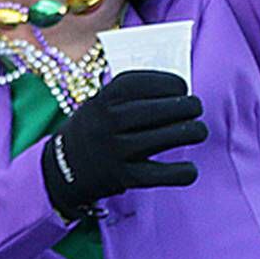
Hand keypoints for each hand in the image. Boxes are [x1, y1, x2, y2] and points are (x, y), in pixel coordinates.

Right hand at [41, 70, 206, 219]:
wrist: (61, 169)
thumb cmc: (94, 130)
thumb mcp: (100, 105)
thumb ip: (130, 98)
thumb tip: (178, 91)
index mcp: (102, 100)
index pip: (141, 83)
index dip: (168, 82)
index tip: (182, 86)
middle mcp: (107, 122)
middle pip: (158, 110)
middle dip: (186, 106)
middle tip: (196, 107)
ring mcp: (114, 150)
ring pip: (163, 138)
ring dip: (190, 132)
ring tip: (198, 131)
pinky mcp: (122, 177)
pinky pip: (159, 174)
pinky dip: (181, 173)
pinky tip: (190, 169)